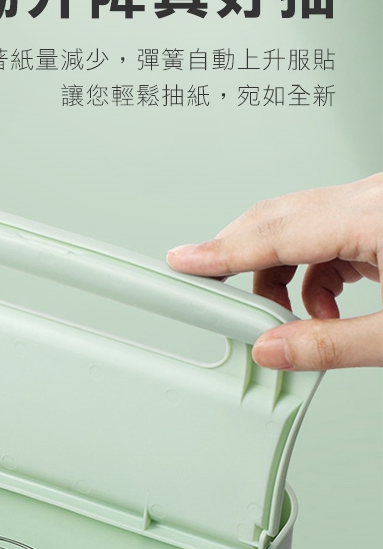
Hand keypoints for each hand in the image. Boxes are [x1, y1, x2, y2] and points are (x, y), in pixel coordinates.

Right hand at [167, 174, 382, 370]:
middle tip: (218, 298)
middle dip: (244, 265)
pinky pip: (328, 238)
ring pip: (302, 230)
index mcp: (374, 216)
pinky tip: (326, 309)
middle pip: (280, 220)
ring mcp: (375, 204)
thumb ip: (333, 345)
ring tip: (297, 322)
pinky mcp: (380, 218)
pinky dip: (315, 275)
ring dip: (284, 278)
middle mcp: (372, 199)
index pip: (278, 231)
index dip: (224, 252)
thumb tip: (273, 350)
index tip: (184, 261)